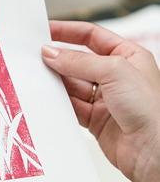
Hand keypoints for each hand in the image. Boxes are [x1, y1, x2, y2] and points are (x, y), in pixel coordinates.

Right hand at [41, 21, 159, 181]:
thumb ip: (79, 61)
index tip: (44, 31)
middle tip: (32, 56)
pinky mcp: (96, 119)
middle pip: (78, 61)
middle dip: (57, 59)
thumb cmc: (151, 109)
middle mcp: (117, 76)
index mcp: (129, 57)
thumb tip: (51, 52)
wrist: (154, 151)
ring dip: (54, 82)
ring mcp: (106, 98)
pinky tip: (45, 98)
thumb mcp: (115, 72)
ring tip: (35, 77)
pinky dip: (57, 103)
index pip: (93, 37)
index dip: (68, 32)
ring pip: (71, 85)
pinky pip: (70, 106)